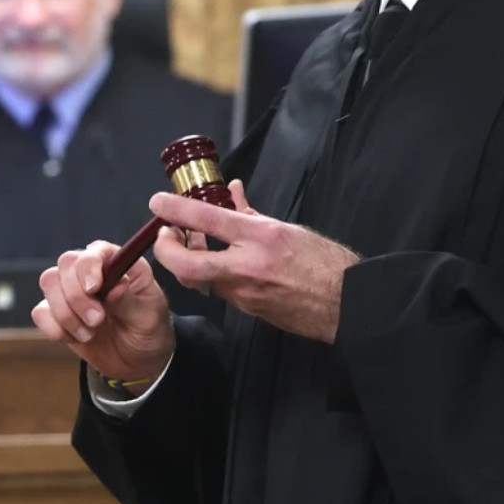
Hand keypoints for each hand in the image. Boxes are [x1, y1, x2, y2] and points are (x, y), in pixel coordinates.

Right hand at [31, 240, 174, 381]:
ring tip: (91, 332)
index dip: (89, 266)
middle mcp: (92, 271)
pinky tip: (76, 338)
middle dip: (77, 296)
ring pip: (49, 284)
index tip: (95, 289)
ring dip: (66, 314)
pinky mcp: (57, 312)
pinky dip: (55, 328)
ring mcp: (71, 290)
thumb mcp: (149, 315)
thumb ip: (129, 300)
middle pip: (65, 264)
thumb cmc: (149, 328)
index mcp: (119, 263)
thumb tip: (117, 285)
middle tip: (98, 320)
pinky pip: (40, 312)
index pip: (95, 251)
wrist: (137, 360)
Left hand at [150, 180, 358, 343]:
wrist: (345, 304)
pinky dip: (212, 273)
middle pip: (188, 265)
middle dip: (166, 251)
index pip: (208, 220)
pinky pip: (220, 289)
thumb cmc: (325, 262)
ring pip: (201, 280)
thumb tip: (231, 193)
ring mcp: (246, 293)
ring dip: (188, 261)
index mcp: (261, 238)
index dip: (177, 210)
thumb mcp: (287, 228)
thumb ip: (252, 213)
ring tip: (189, 243)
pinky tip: (218, 260)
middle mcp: (248, 267)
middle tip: (164, 235)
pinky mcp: (247, 310)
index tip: (158, 202)